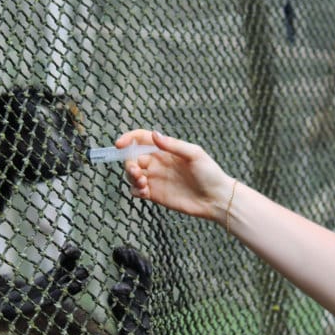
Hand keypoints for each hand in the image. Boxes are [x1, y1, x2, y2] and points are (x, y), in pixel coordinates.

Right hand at [116, 130, 234, 222]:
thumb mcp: (194, 154)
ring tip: (143, 182)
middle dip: (129, 163)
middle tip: (137, 171)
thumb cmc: (210, 174)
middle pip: (132, 157)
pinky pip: (135, 190)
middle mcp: (158, 162)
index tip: (119, 145)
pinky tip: (145, 192)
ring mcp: (155, 178)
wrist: (216, 199)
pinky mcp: (154, 194)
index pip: (141, 139)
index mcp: (165, 149)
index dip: (128, 139)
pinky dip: (135, 190)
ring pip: (131, 174)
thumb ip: (173, 145)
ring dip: (131, 176)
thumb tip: (155, 135)